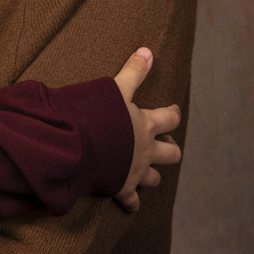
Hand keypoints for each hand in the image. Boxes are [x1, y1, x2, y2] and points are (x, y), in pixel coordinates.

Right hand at [112, 48, 181, 212]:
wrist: (80, 146)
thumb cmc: (97, 115)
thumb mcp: (116, 88)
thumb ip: (133, 71)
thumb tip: (148, 49)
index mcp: (145, 125)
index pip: (170, 119)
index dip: (173, 115)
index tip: (173, 111)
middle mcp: (145, 150)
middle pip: (171, 153)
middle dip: (169, 148)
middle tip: (164, 144)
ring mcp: (135, 171)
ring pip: (155, 178)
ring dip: (153, 174)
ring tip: (148, 171)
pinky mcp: (121, 187)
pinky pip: (131, 200)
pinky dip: (132, 202)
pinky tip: (131, 204)